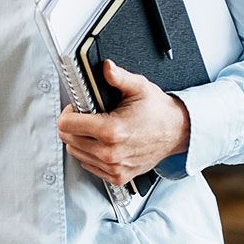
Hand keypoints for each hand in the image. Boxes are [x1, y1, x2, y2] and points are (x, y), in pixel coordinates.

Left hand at [56, 60, 189, 186]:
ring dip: (80, 140)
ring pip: (76, 153)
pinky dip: (90, 154)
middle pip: (68, 139)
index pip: (66, 125)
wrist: (177, 131)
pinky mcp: (117, 176)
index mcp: (111, 131)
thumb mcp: (139, 87)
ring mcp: (114, 167)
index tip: (76, 108)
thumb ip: (119, 77)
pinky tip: (102, 143)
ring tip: (96, 129)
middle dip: (73, 126)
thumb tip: (107, 68)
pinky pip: (89, 165)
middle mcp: (110, 152)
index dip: (68, 113)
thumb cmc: (158, 111)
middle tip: (86, 117)